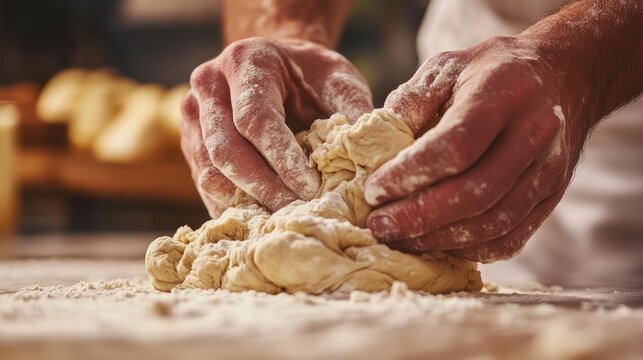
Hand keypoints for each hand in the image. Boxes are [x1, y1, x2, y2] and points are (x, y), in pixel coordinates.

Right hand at [181, 37, 372, 215]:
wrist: (279, 66)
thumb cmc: (313, 76)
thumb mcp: (340, 81)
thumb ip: (353, 113)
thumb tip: (367, 161)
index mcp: (246, 61)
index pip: (256, 119)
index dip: (282, 159)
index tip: (311, 189)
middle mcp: (209, 84)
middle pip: (225, 149)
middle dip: (263, 189)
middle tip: (296, 214)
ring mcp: (193, 115)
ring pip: (209, 172)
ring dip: (245, 202)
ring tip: (280, 222)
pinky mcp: (190, 142)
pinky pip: (205, 182)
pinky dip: (233, 205)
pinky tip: (260, 219)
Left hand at [364, 36, 586, 262]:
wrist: (562, 76)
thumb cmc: (489, 72)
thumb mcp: (446, 66)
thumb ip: (410, 102)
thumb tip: (375, 150)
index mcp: (502, 94)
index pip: (455, 145)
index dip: (410, 174)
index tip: (373, 191)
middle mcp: (533, 134)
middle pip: (474, 194)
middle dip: (418, 217)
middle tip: (378, 226)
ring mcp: (548, 171)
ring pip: (492, 224)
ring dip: (438, 240)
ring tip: (398, 239)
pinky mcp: (551, 197)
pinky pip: (509, 238)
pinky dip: (468, 250)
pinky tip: (435, 243)